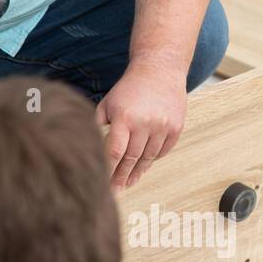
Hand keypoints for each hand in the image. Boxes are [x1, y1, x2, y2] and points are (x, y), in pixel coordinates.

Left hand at [96, 62, 186, 191]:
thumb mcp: (107, 103)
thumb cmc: (128, 89)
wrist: (160, 70)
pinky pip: (163, 151)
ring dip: (138, 172)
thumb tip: (86, 148)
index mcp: (124, 118)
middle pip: (131, 159)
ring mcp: (163, 125)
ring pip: (148, 158)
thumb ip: (97, 125)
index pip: (114, 152)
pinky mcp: (176, 127)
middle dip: (121, 177)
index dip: (107, 170)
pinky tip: (144, 166)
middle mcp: (145, 123)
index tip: (101, 183)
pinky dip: (153, 159)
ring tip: (129, 182)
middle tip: (114, 191)